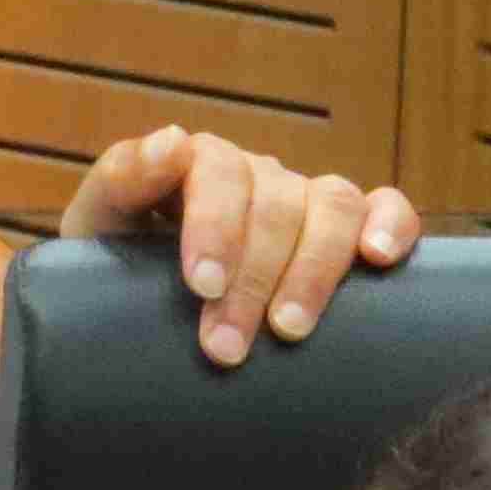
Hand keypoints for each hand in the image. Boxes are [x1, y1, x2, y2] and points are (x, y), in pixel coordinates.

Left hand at [60, 124, 421, 367]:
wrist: (141, 324)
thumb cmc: (120, 278)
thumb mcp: (98, 230)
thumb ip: (119, 182)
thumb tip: (172, 141)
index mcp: (195, 167)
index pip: (215, 170)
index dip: (214, 223)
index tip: (200, 284)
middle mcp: (258, 177)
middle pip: (274, 203)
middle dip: (250, 279)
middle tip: (225, 349)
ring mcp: (307, 201)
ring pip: (332, 206)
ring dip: (313, 270)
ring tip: (288, 331)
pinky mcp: (352, 232)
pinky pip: (387, 208)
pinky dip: (392, 225)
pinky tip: (377, 259)